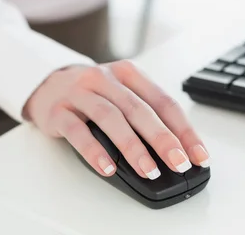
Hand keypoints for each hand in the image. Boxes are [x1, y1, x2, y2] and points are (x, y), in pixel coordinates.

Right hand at [23, 61, 209, 179]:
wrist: (47, 83)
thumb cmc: (93, 92)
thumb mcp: (122, 92)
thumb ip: (146, 112)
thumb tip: (178, 148)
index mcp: (129, 73)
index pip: (163, 101)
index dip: (184, 129)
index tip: (198, 154)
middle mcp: (105, 78)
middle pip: (139, 109)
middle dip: (163, 138)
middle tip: (179, 163)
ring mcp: (80, 93)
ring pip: (110, 118)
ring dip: (132, 147)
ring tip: (149, 170)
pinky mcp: (58, 111)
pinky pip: (77, 131)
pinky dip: (94, 151)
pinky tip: (108, 168)